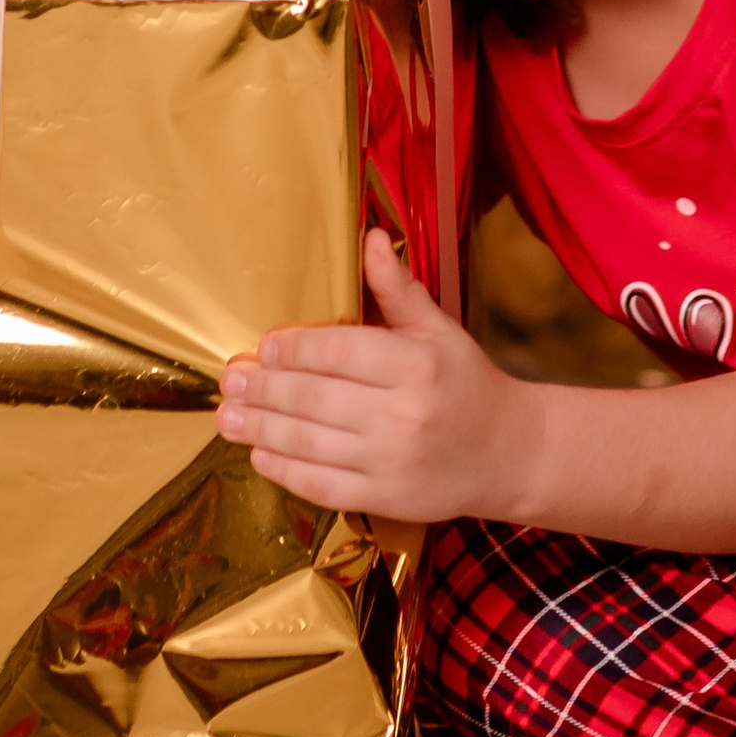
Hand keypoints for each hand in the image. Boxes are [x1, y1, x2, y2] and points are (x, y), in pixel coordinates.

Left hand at [218, 228, 528, 524]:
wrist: (507, 454)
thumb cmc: (467, 384)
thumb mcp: (439, 329)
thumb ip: (398, 289)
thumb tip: (369, 237)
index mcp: (417, 365)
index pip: (340, 352)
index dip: (295, 349)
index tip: (264, 345)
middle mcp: (403, 414)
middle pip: (314, 399)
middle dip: (264, 389)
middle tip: (230, 380)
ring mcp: (392, 462)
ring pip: (309, 444)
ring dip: (260, 430)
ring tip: (228, 417)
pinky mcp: (385, 499)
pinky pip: (322, 486)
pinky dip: (285, 471)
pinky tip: (260, 455)